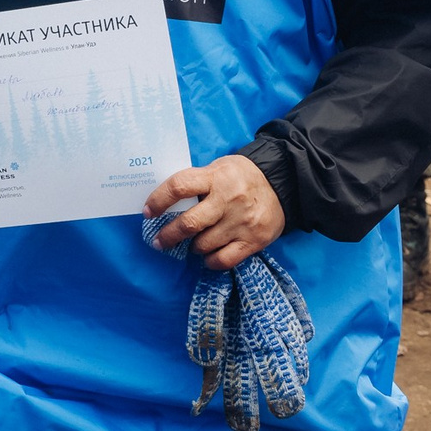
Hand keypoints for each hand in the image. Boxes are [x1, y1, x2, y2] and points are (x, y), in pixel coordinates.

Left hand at [143, 155, 284, 271]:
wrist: (282, 183)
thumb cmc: (240, 177)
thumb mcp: (218, 169)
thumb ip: (196, 183)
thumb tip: (164, 203)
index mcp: (215, 177)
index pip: (179, 187)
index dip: (158, 201)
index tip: (148, 212)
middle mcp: (228, 200)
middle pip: (189, 223)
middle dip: (168, 235)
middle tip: (159, 241)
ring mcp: (242, 222)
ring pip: (204, 244)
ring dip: (192, 246)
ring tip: (193, 242)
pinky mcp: (254, 240)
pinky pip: (224, 260)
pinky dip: (210, 261)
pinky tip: (207, 256)